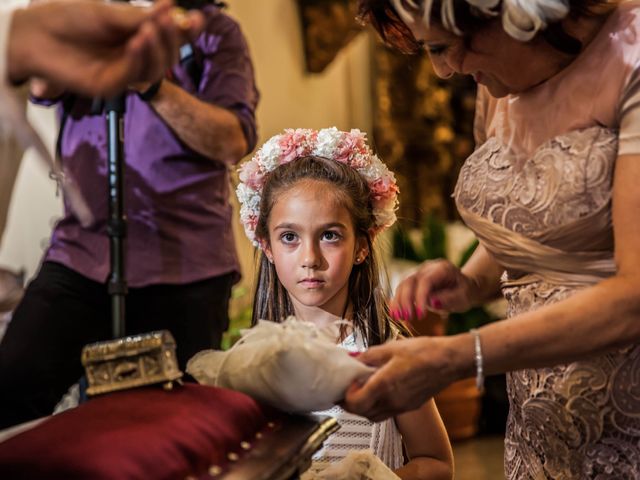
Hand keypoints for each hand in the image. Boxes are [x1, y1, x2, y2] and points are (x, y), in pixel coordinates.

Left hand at [8, 0, 203, 96]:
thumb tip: (173, 7)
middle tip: (167, 19)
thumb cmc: (70, 19)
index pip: (170, 38)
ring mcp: (124, 74)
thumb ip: (141, 17)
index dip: (187, 31)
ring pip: (156, 69)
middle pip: (168, 56)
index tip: (198, 18)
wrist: (37, 34)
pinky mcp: (111, 86)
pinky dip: (139, 57)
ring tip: (148, 29)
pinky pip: (134, 75)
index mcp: (138, 38)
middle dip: (172, 38)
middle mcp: (135, 58)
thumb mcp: (110, 14)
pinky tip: (137, 41)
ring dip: (158, 48)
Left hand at [342, 336, 466, 421]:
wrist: (449, 361)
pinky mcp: (410, 407)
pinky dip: (378, 406)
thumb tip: (352, 358)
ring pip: (374, 416)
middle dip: (351, 403)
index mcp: (384, 385)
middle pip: (362, 413)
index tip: (347, 383)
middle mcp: (392, 401)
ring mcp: (402, 406)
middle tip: (349, 389)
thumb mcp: (391, 348)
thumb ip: (369, 356)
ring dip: (364, 407)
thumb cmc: (422, 351)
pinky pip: (388, 412)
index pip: (356, 403)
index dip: (346, 396)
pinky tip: (380, 390)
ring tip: (363, 390)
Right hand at [391, 259, 475, 321]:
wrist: (464, 286)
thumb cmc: (465, 291)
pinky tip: (395, 314)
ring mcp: (418, 273)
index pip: (425, 281)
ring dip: (398, 302)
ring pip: (402, 285)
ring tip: (398, 317)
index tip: (421, 315)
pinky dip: (398, 302)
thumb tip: (431, 302)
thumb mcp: (464, 296)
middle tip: (407, 317)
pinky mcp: (413, 282)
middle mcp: (427, 268)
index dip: (420, 298)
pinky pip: (402, 290)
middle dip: (406, 300)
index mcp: (442, 268)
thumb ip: (450, 298)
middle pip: (410, 281)